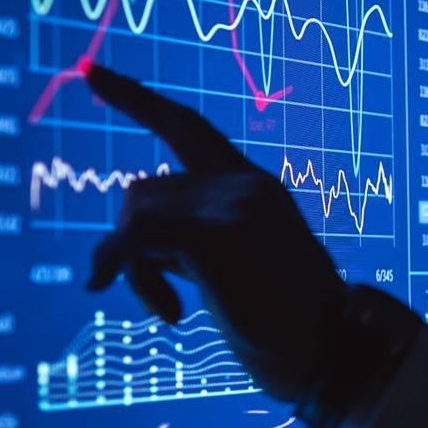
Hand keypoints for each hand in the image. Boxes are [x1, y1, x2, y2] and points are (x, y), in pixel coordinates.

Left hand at [83, 64, 345, 403]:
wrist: (334, 354)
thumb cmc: (291, 329)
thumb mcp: (244, 267)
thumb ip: (201, 236)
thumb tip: (134, 239)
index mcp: (256, 186)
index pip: (188, 128)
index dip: (137, 100)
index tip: (93, 73)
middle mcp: (246, 185)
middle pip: (143, 191)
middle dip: (135, 247)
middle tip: (164, 300)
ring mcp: (234, 206)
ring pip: (135, 214)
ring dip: (136, 271)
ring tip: (174, 311)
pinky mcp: (215, 237)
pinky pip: (133, 239)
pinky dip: (121, 269)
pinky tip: (158, 310)